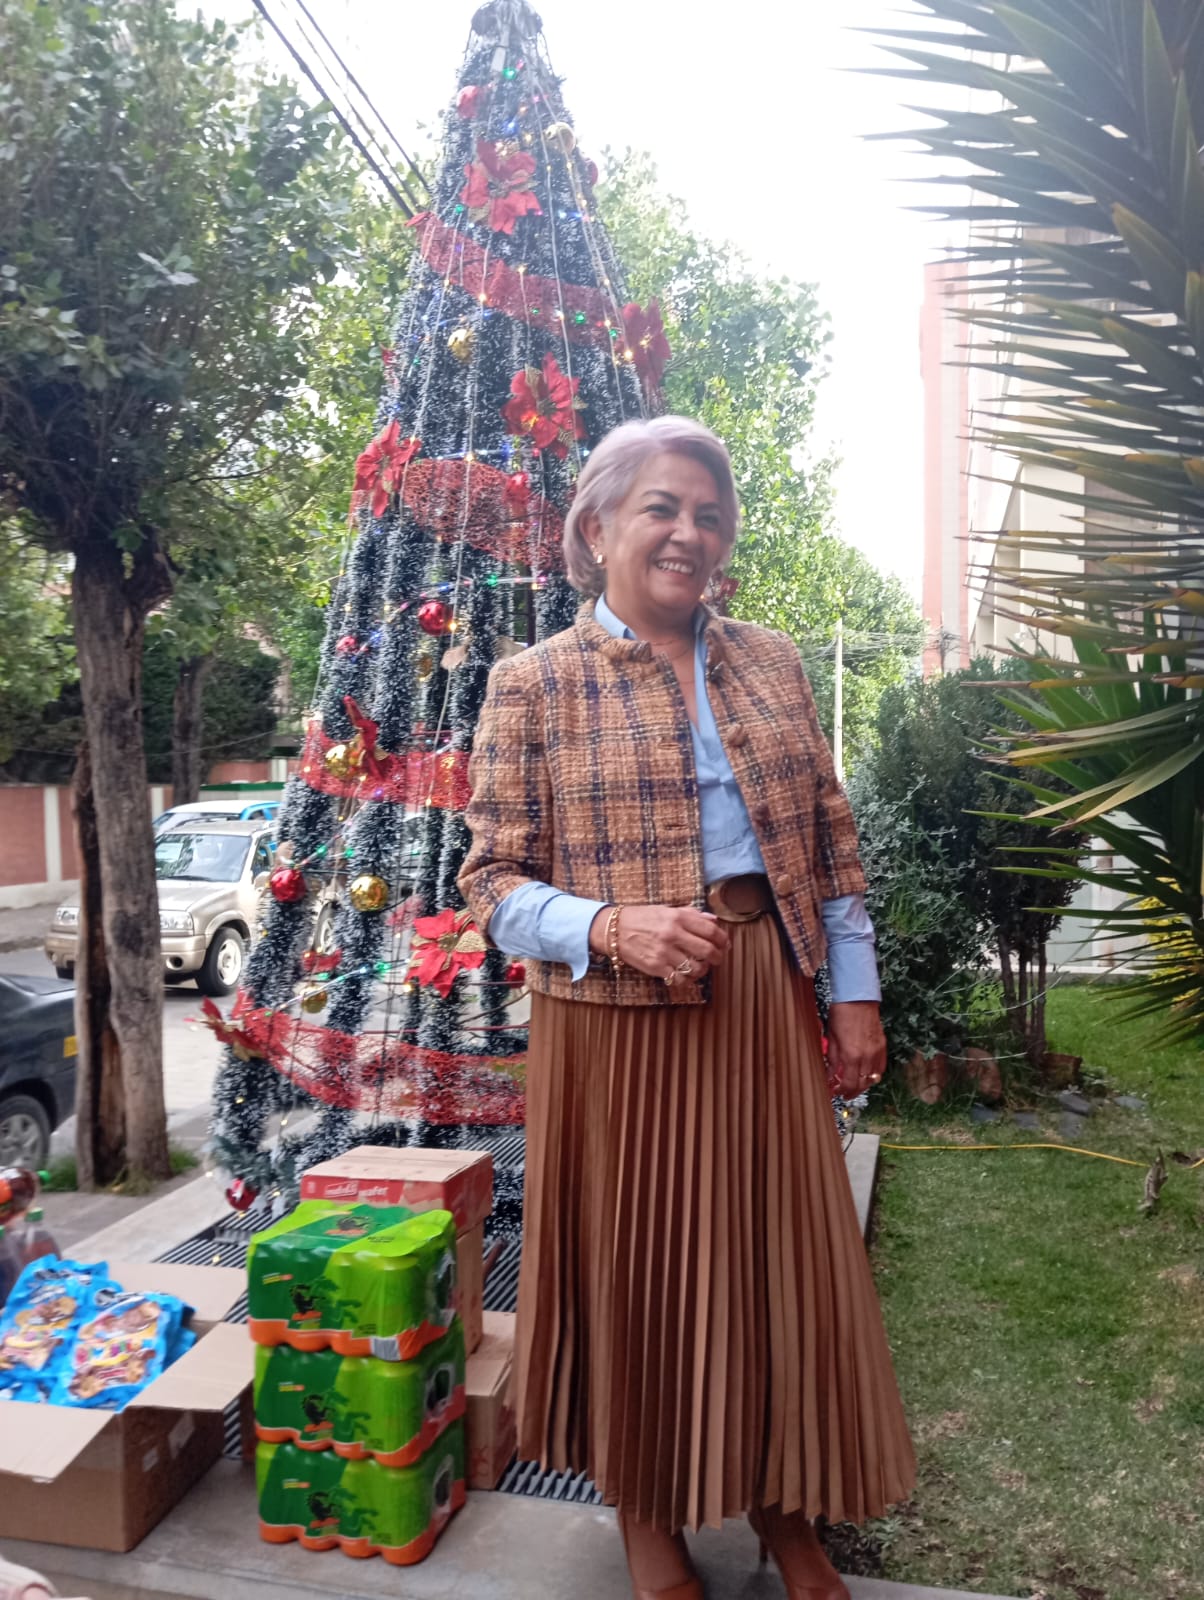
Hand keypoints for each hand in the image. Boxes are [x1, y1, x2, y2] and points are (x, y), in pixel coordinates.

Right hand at [590, 903, 729, 981]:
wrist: (614, 930)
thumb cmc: (642, 918)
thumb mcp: (666, 910)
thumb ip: (691, 914)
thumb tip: (713, 920)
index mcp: (677, 918)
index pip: (710, 930)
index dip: (723, 939)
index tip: (725, 944)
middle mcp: (672, 934)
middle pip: (707, 950)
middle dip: (718, 957)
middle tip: (717, 959)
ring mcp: (664, 952)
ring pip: (695, 968)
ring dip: (702, 970)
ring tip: (700, 967)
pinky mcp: (655, 967)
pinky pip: (679, 979)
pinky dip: (686, 979)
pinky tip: (685, 974)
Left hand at [825, 1001, 886, 1096]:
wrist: (857, 998)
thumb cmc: (841, 1015)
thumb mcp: (831, 1039)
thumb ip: (832, 1060)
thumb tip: (831, 1076)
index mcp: (852, 1055)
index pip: (850, 1084)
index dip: (843, 1092)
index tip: (837, 1093)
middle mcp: (867, 1056)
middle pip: (863, 1084)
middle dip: (853, 1091)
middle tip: (845, 1093)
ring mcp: (877, 1051)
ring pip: (874, 1078)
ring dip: (864, 1084)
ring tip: (855, 1085)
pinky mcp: (883, 1045)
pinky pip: (881, 1067)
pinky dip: (874, 1074)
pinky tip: (867, 1074)